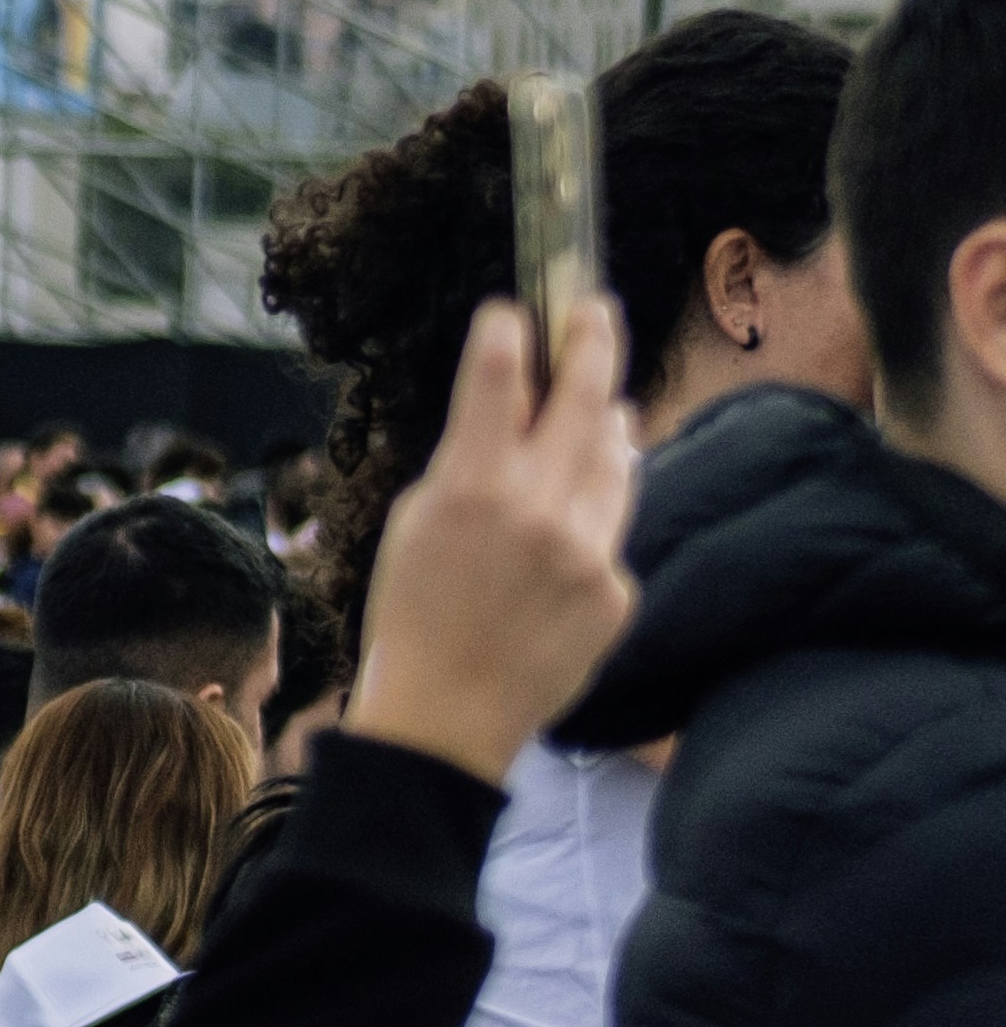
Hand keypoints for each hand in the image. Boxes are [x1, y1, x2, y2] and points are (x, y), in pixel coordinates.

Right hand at [345, 296, 638, 784]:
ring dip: (610, 425)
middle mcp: (538, 512)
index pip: (499, 381)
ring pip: (615, 462)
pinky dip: (595, 515)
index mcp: (471, 490)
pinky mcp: (616, 591)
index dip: (508, 335)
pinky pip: (612, 531)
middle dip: (591, 345)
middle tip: (595, 310)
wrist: (447, 716)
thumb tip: (525, 420)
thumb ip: (469, 466)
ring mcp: (587, 553)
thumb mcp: (416, 524)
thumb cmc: (410, 619)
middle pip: (583, 402)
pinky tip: (573, 522)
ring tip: (608, 404)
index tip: (512, 311)